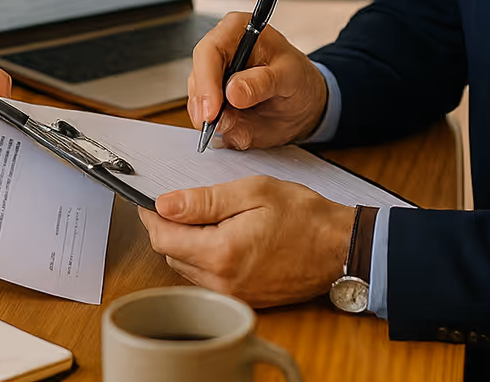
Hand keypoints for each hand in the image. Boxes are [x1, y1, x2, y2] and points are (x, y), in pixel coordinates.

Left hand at [139, 177, 353, 307]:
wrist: (339, 248)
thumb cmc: (303, 217)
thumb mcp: (253, 193)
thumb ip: (204, 200)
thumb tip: (165, 204)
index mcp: (222, 253)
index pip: (163, 238)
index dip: (152, 215)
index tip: (150, 200)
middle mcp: (222, 282)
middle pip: (171, 254)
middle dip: (168, 227)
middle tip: (181, 203)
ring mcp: (232, 294)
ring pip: (186, 267)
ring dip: (185, 243)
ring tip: (205, 217)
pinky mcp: (242, 297)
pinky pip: (206, 278)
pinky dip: (203, 257)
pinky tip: (219, 237)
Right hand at [189, 14, 328, 148]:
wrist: (304, 102)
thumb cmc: (299, 78)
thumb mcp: (290, 76)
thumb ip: (263, 83)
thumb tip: (232, 92)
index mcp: (237, 30)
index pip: (210, 51)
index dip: (206, 81)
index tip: (212, 111)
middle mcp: (220, 49)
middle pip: (198, 76)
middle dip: (204, 104)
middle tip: (214, 126)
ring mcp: (214, 74)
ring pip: (197, 98)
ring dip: (211, 117)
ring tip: (236, 127)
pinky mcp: (213, 97)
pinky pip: (204, 114)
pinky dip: (216, 125)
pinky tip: (234, 127)